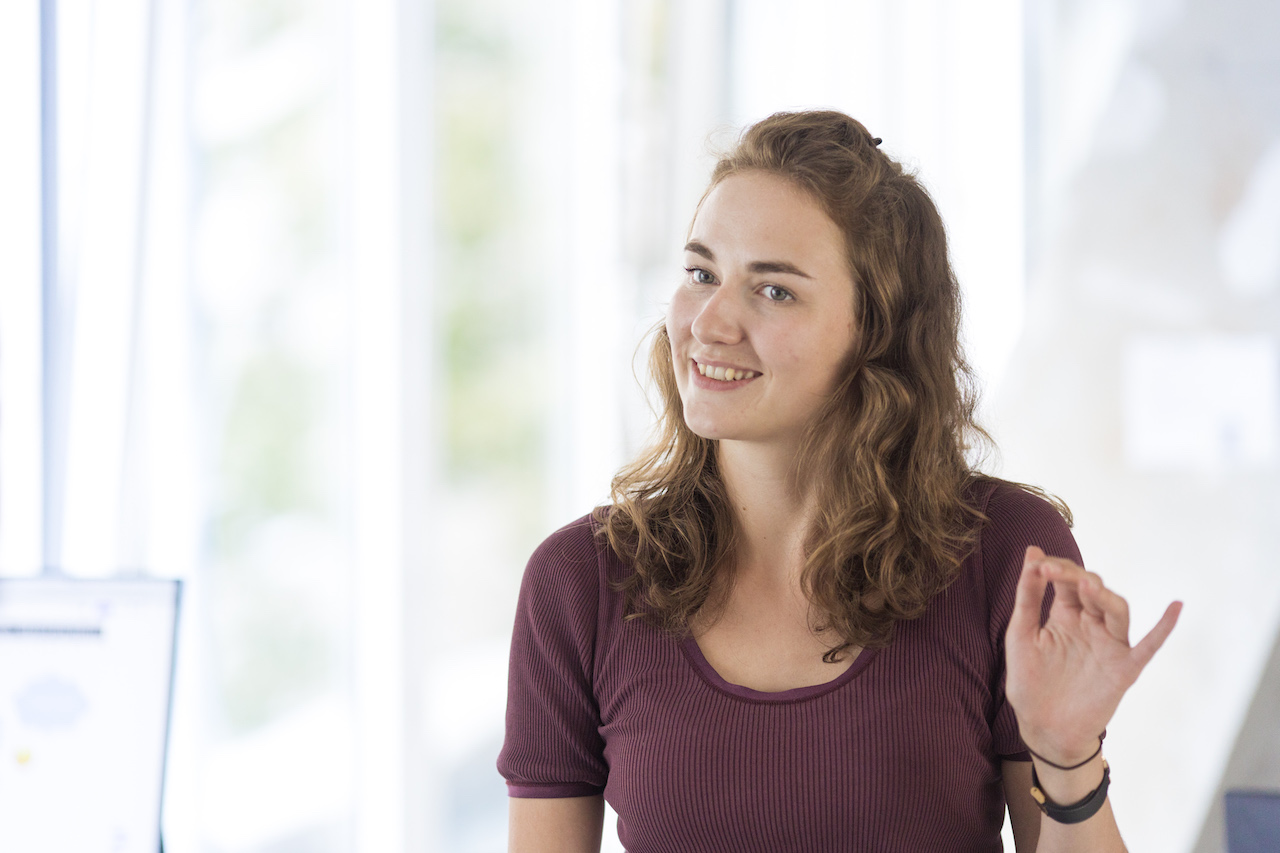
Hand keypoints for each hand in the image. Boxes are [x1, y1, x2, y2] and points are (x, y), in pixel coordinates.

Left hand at [1004, 546, 1181, 764]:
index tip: (1038, 564)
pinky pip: (1148, 646)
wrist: (1041, 727)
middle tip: (1053, 571)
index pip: (1069, 581)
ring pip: (1117, 610)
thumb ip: (1028, 595)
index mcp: (1066, 614)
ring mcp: (1109, 646)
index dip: (1056, 569)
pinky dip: (1163, 628)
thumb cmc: (1031, 681)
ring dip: (1104, 595)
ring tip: (1087, 583)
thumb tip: (1032, 551)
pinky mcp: (1123, 669)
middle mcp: (1091, 625)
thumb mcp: (1021, 633)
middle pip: (1094, 590)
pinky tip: (1175, 608)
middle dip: (1075, 576)